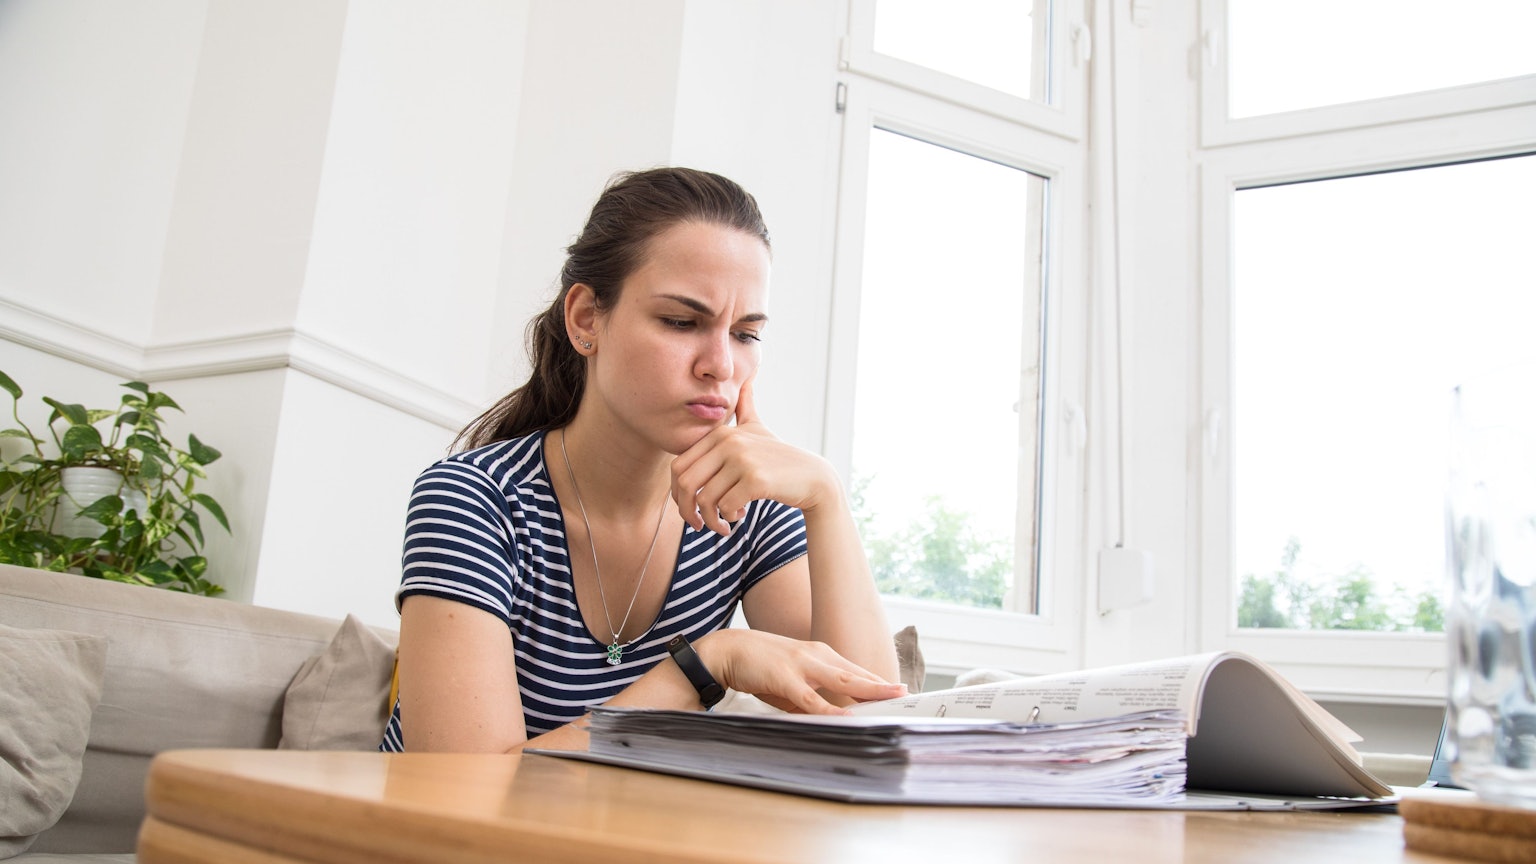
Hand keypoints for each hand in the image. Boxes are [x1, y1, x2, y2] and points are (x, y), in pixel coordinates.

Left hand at [671, 375, 836, 535]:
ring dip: (712, 520)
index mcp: (720, 434)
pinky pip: (726, 506)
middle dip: (687, 512)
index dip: (678, 494)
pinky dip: (729, 517)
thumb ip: (745, 406)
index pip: (679, 467)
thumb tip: (747, 377)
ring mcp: (743, 459)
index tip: (690, 510)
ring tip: (724, 525)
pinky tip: (740, 516)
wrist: (812, 477)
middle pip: (686, 484)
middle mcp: (729, 442)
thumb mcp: (758, 428)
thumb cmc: (779, 458)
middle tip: (699, 525)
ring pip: (706, 499)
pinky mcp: (756, 479)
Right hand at [693, 629, 906, 713]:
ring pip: (842, 680)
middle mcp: (815, 656)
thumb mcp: (791, 682)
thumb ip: (810, 698)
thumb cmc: (758, 666)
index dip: (877, 682)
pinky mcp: (786, 679)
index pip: (854, 670)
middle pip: (856, 673)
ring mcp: (802, 666)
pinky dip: (831, 708)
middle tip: (906, 693)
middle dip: (882, 685)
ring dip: (868, 690)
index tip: (897, 691)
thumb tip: (828, 718)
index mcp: (818, 655)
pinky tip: (846, 715)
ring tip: (890, 699)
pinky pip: (812, 699)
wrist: (726, 650)